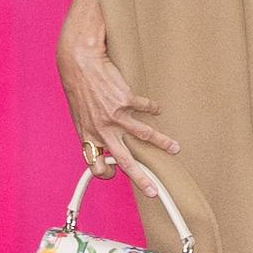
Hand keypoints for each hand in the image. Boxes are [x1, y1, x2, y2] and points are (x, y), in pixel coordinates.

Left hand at [56, 0, 180, 200]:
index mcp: (88, 135)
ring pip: (144, 135)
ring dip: (162, 143)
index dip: (105, 173)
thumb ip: (93, 129)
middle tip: (153, 190)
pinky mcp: (126, 99)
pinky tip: (157, 108)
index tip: (115, 173)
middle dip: (141, 179)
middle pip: (125, 161)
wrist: (81, 62)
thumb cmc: (79, 87)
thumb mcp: (80, 113)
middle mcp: (103, 130)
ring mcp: (116, 116)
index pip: (96, 165)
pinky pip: (145, 108)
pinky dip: (152, 108)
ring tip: (174, 148)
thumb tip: (105, 141)